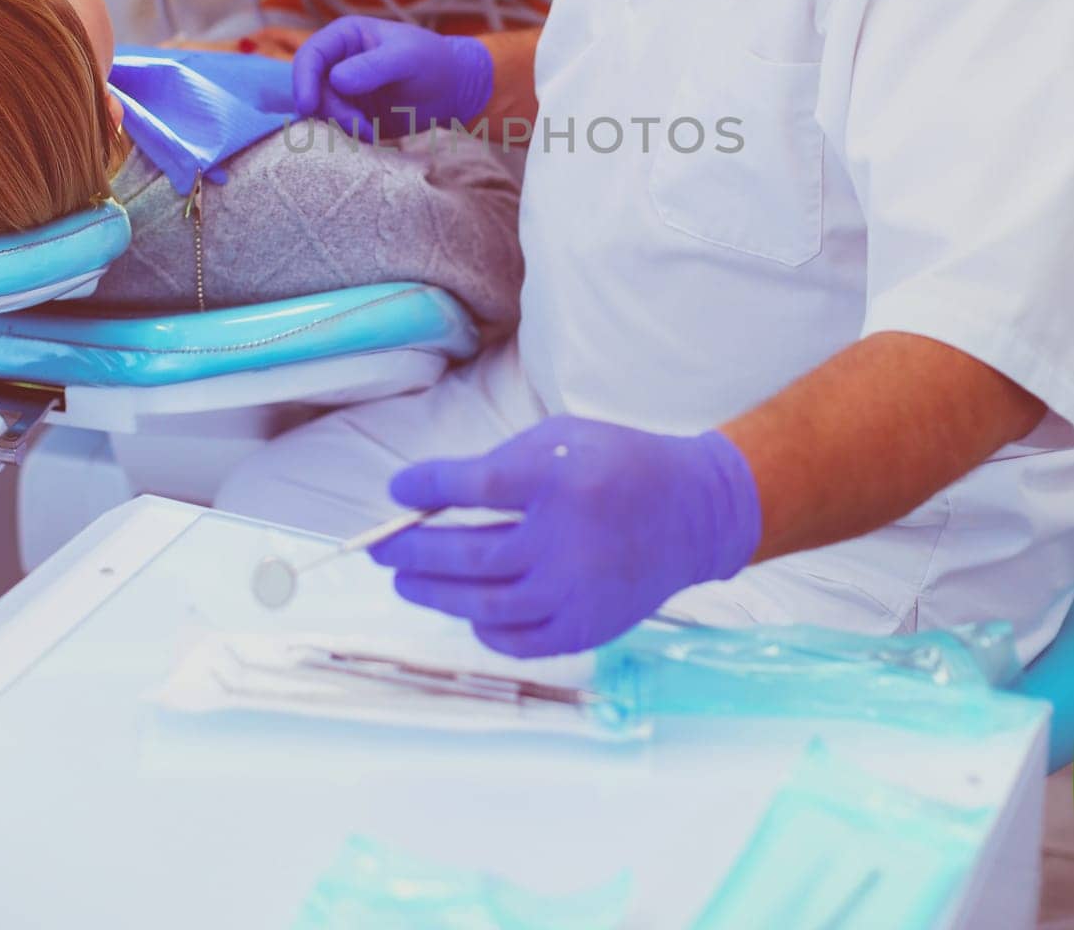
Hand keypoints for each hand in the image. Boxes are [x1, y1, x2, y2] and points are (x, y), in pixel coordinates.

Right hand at [291, 17, 492, 140]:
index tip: (308, 106)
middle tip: (358, 125)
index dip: (302, 80)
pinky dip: (348, 136)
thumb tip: (336, 80)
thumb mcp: (408, 58)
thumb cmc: (433, 62)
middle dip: (329, 110)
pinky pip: (335, 128)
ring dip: (340, 126)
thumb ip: (374, 66)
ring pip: (321, 112)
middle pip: (311, 89)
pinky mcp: (351, 114)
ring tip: (371, 131)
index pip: (310, 56)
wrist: (453, 90)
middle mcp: (337, 63)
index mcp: (345, 37)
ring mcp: (342, 91)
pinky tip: (373, 136)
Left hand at [371, 416, 761, 656]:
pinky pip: (516, 639)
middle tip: (381, 546)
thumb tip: (435, 495)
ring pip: (483, 604)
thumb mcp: (563, 436)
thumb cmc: (618, 466)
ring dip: (434, 592)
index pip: (473, 487)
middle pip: (468, 554)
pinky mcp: (585, 627)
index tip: (399, 489)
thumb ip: (503, 461)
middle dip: (411, 550)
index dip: (427, 488)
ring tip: (405, 580)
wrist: (692, 514)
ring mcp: (575, 591)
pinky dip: (482, 627)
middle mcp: (565, 540)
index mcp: (559, 480)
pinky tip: (464, 609)